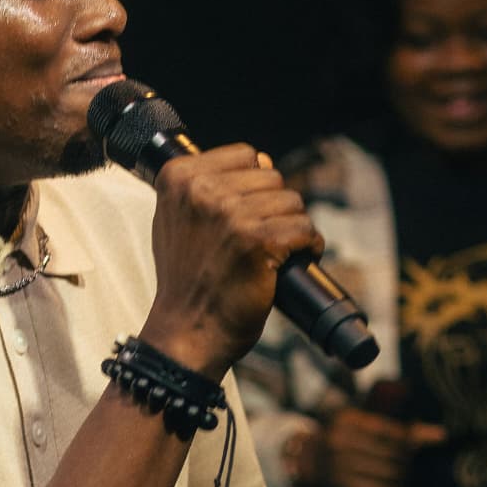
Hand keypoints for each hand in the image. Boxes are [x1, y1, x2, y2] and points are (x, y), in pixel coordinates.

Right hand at [143, 146, 323, 377]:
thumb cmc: (186, 281)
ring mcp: (230, 214)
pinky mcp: (258, 240)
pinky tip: (289, 263)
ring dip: (291, 228)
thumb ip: (209, 187)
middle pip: (272, 177)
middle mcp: (201, 190)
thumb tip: (263, 161)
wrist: (186, 331)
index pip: (244, 155)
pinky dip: (308, 247)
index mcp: (178, 177)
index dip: (253, 186)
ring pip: (292, 201)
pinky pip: (305, 228)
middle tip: (260, 241)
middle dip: (274, 208)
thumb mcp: (178, 221)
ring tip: (273, 254)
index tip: (245, 215)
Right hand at [291, 408, 447, 486]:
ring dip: (403, 476)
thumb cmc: (346, 437)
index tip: (436, 437)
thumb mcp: (363, 424)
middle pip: (391, 451)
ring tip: (409, 475)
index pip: (390, 429)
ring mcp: (339, 464)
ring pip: (386, 471)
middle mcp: (341, 440)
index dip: (414, 435)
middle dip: (408, 458)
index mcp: (348, 419)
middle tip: (416, 461)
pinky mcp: (342, 484)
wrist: (309, 458)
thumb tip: (441, 435)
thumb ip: (398, 428)